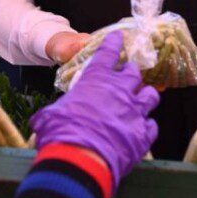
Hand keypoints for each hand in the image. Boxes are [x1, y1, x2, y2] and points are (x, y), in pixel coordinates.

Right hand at [30, 30, 158, 187]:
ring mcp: (135, 111)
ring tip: (140, 100)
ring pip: (150, 95)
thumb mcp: (52, 114)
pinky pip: (152, 125)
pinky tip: (142, 129)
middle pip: (133, 73)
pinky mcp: (143, 134)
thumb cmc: (61, 132)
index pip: (108, 53)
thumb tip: (44, 119)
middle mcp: (120, 91)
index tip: (118, 37)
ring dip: (145, 96)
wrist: (80, 159)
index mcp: (97, 79)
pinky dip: (147, 126)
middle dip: (130, 73)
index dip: (113, 43)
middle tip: (126, 77)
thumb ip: (58, 109)